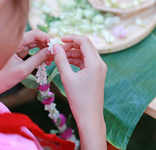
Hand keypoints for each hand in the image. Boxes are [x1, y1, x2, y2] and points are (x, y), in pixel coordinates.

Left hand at [0, 30, 53, 96]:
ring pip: (35, 43)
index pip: (35, 33)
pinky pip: (32, 49)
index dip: (47, 38)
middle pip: (36, 37)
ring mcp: (17, 47)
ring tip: (50, 60)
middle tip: (55, 55)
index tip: (56, 46)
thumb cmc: (3, 79)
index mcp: (15, 43)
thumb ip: (38, 59)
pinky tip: (45, 61)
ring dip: (44, 49)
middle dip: (47, 44)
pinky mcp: (18, 53)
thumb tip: (51, 51)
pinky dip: (39, 53)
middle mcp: (16, 42)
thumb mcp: (24, 69)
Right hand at [54, 34, 106, 149]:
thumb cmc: (79, 100)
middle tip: (58, 48)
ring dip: (73, 53)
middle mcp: (100, 64)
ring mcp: (100, 69)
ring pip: (86, 54)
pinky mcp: (97, 74)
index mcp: (95, 63)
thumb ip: (61, 60)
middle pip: (86, 46)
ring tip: (59, 56)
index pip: (84, 41)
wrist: (90, 117)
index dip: (71, 38)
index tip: (59, 39)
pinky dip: (76, 60)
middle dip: (71, 45)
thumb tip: (56, 46)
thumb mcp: (67, 78)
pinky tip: (65, 63)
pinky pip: (86, 62)